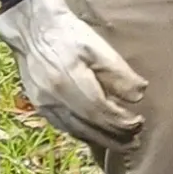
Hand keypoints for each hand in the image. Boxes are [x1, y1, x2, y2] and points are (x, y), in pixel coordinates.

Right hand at [0, 0, 147, 154]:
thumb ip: (118, 73)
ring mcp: (43, 104)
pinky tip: (97, 135)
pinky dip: (83, 134)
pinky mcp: (39, 106)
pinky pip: (63, 127)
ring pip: (75, 130)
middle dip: (114, 137)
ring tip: (122, 144)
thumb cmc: (70, 35)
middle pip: (88, 126)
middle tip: (136, 142)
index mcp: (68, 81)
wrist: (33, 29)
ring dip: (100, 140)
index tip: (139, 123)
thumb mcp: (98, 47)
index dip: (120, 122)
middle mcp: (53, 98)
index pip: (99, 110)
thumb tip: (138, 96)